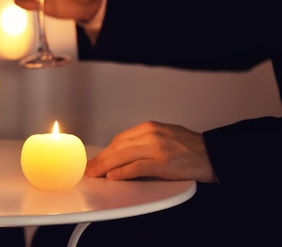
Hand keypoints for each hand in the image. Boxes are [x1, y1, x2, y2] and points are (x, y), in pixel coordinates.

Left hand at [85, 121, 216, 182]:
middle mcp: (151, 135)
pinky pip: (137, 167)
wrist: (213, 154)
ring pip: (124, 156)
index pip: (120, 139)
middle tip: (90, 169)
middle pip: (118, 147)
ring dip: (106, 166)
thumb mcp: (163, 136)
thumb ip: (143, 142)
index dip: (105, 151)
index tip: (96, 159)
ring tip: (96, 174)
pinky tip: (113, 176)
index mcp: (149, 128)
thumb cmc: (189, 148)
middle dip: (101, 159)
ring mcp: (157, 148)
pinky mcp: (163, 162)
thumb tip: (122, 153)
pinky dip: (123, 171)